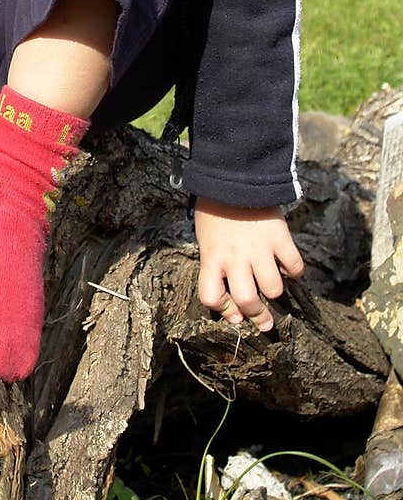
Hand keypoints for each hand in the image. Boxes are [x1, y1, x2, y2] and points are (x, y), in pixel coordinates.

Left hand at [194, 198, 304, 332]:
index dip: (224, 311)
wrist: (233, 177)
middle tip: (265, 321)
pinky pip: (295, 266)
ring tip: (273, 284)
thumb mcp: (206, 237)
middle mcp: (235, 258)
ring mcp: (259, 249)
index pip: (211, 297)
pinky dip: (295, 271)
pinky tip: (288, 266)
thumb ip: (215, 262)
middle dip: (258, 316)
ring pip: (274, 288)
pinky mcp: (279, 237)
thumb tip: (231, 288)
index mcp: (212, 257)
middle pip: (247, 301)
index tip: (234, 316)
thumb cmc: (215, 209)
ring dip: (275, 291)